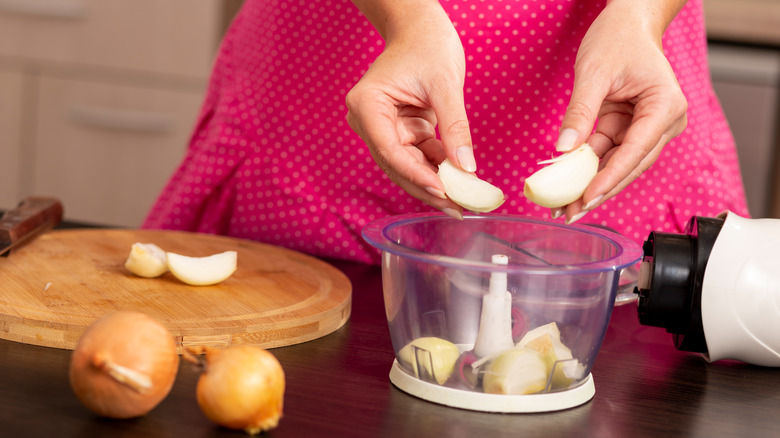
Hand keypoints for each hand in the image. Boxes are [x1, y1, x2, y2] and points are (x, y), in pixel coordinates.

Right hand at [345, 4, 473, 218]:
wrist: (421, 28)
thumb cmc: (428, 45)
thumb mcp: (445, 85)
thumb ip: (454, 127)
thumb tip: (466, 168)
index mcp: (367, 105)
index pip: (390, 151)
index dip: (416, 175)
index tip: (444, 191)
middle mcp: (368, 121)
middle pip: (396, 166)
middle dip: (427, 187)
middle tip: (456, 208)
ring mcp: (382, 128)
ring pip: (407, 167)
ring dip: (434, 182)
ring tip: (461, 202)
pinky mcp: (400, 131)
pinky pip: (418, 157)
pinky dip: (438, 168)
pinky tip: (459, 182)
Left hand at [553, 0, 687, 222]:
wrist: (627, 23)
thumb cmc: (617, 38)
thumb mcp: (594, 72)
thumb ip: (580, 112)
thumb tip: (563, 149)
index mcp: (665, 106)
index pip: (636, 150)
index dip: (610, 177)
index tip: (587, 197)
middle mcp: (663, 122)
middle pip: (630, 166)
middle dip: (599, 191)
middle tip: (570, 214)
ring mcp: (647, 128)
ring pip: (619, 165)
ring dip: (592, 186)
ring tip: (565, 209)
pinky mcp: (630, 129)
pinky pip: (608, 154)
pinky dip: (589, 170)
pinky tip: (569, 188)